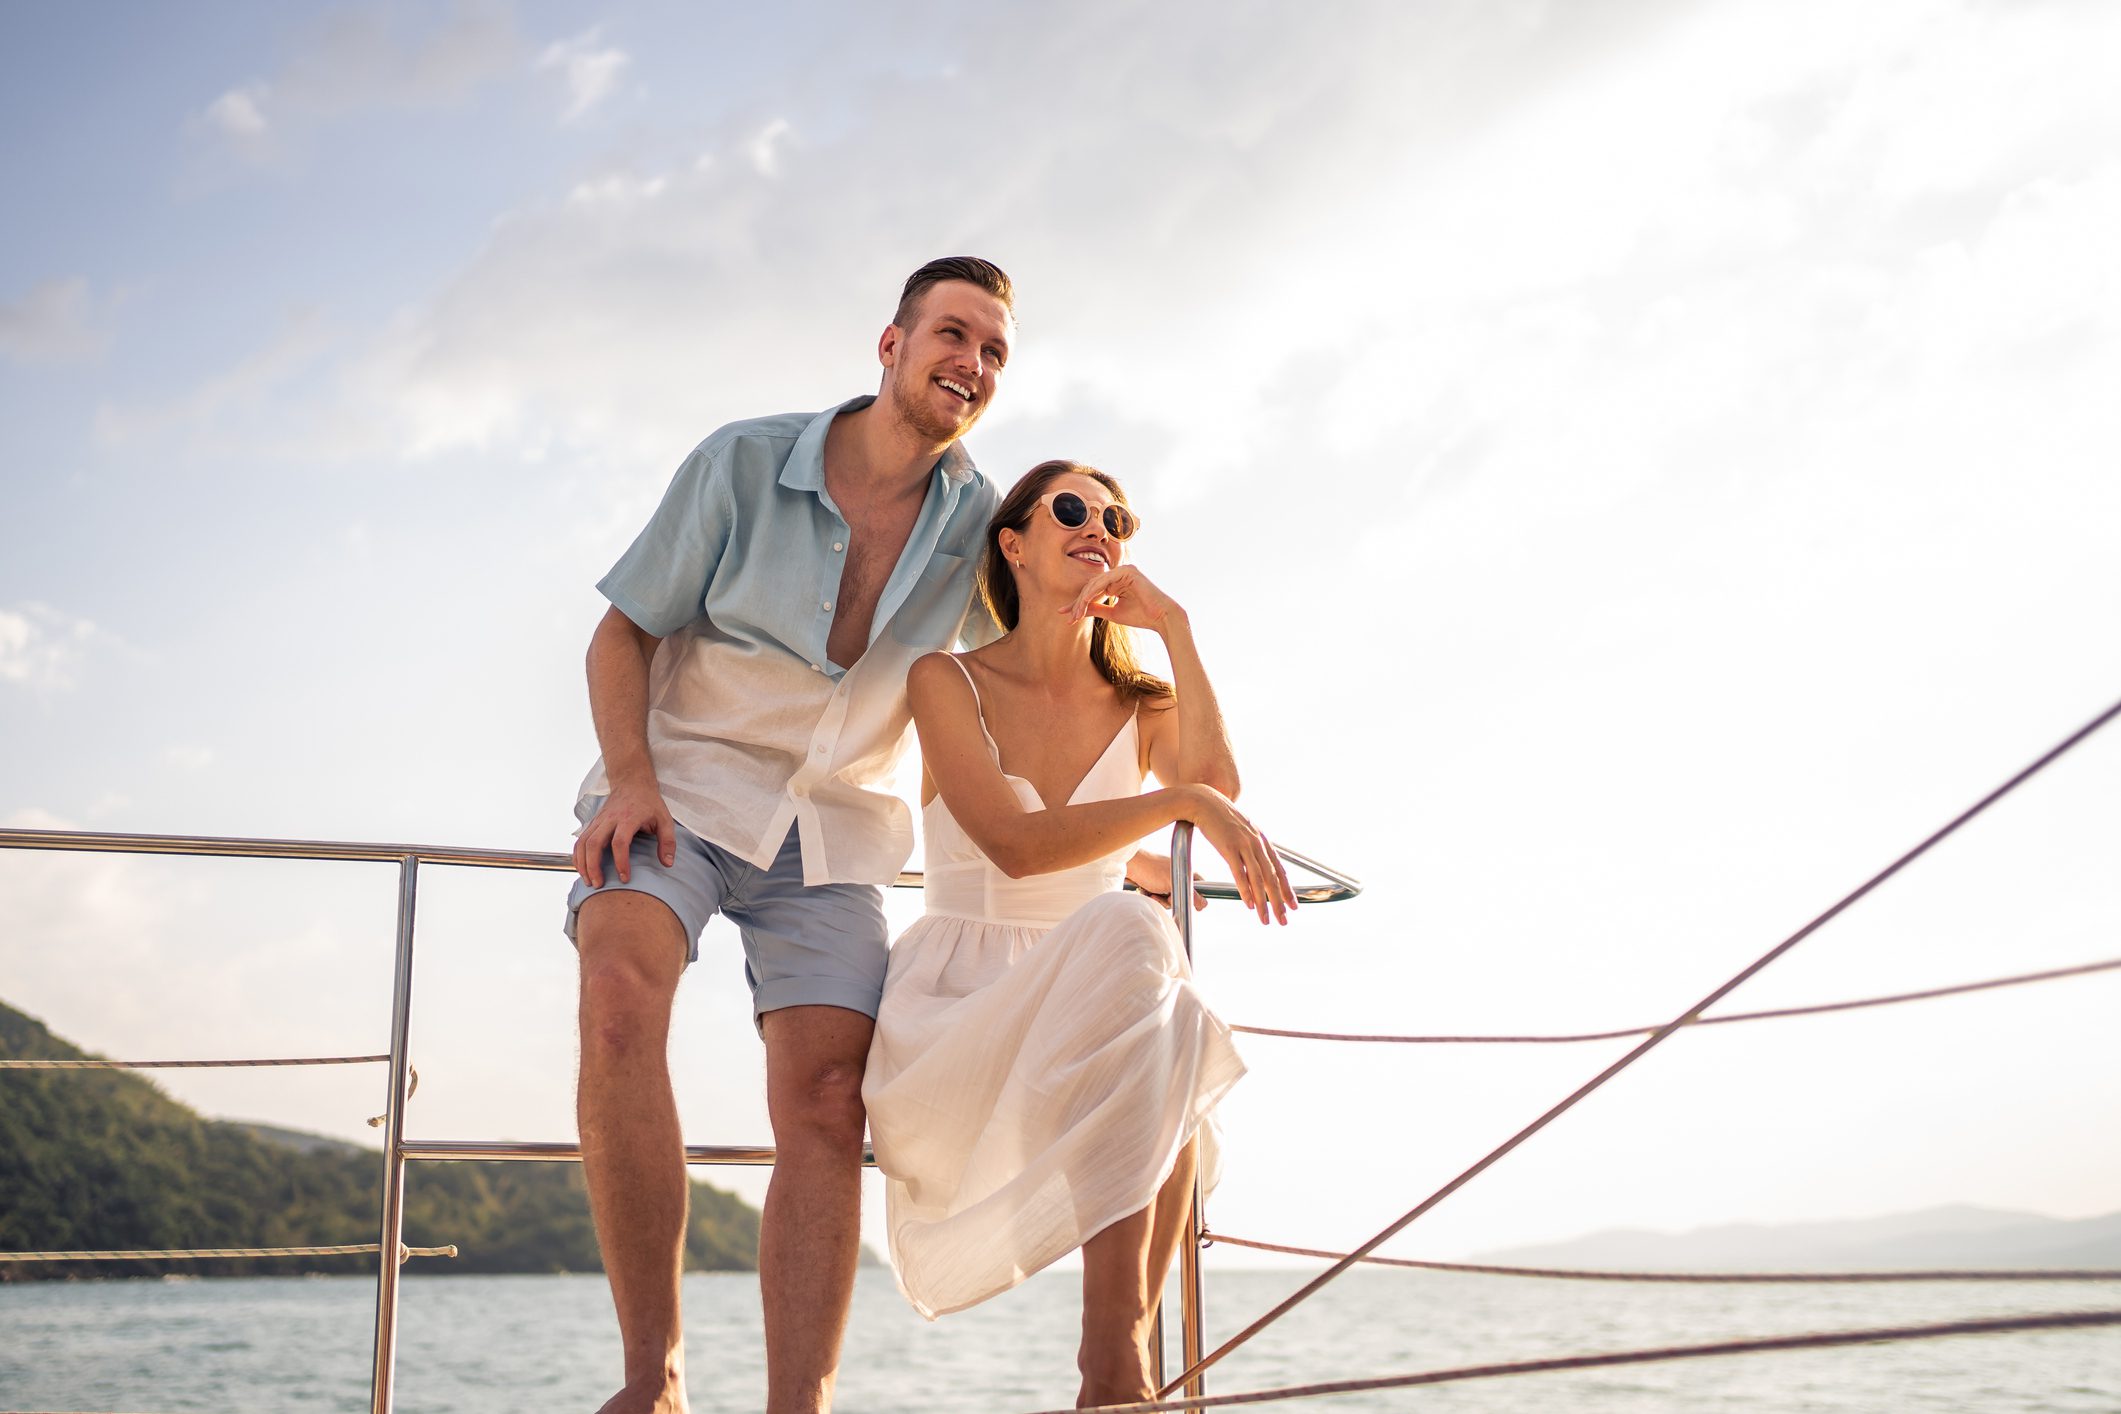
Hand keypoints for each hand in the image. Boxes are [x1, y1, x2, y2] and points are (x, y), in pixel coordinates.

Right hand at [572, 776, 676, 886]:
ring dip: (582, 863)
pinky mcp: (592, 823)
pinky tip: (581, 869)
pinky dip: (577, 856)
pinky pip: (579, 840)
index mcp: (628, 818)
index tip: (625, 878)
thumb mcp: (665, 819)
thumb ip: (668, 841)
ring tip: (588, 881)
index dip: (621, 862)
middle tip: (598, 885)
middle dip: (593, 866)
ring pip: (582, 842)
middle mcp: (609, 819)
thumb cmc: (649, 802)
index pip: (620, 842)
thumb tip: (668, 863)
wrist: (632, 783)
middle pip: (594, 843)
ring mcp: (598, 820)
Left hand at [1064, 564, 1181, 632]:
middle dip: (1078, 603)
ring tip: (1075, 615)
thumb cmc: (1141, 616)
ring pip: (1095, 583)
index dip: (1079, 603)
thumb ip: (1096, 609)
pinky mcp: (1128, 571)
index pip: (1093, 590)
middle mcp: (1120, 573)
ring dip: (1083, 600)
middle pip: (1091, 586)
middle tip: (1068, 618)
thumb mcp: (1112, 613)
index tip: (1066, 616)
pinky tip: (1084, 603)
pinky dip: (1093, 592)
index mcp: (1117, 581)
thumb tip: (1077, 610)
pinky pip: (1104, 581)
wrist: (1162, 618)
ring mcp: (1124, 570)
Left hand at [1126, 849, 1207, 912]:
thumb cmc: (1151, 869)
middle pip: (1184, 898)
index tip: (1190, 904)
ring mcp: (1167, 883)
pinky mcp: (1156, 888)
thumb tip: (1203, 905)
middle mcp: (1178, 877)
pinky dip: (1154, 899)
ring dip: (1161, 900)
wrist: (1129, 866)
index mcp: (1186, 871)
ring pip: (1170, 901)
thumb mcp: (1172, 883)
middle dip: (1174, 900)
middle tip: (1167, 896)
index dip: (1197, 898)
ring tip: (1153, 893)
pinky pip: (1160, 900)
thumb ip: (1190, 895)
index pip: (1201, 887)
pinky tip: (1148, 892)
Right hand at [1180, 784, 1297, 926]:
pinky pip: (1240, 873)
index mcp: (1261, 840)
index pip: (1279, 869)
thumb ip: (1250, 845)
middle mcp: (1257, 843)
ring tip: (1266, 919)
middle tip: (1283, 920)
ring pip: (1259, 879)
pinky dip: (1246, 890)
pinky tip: (1249, 903)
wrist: (1203, 801)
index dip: (1287, 889)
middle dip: (1279, 901)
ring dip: (1263, 902)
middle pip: (1272, 878)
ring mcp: (1244, 844)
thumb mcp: (1241, 830)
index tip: (1292, 905)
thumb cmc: (1220, 817)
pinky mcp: (1228, 847)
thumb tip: (1255, 860)